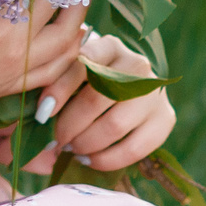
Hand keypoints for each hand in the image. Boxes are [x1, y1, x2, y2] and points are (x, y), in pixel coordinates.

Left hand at [32, 31, 176, 173]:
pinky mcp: (165, 119)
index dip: (59, 91)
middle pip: (97, 99)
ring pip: (115, 125)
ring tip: (72, 148)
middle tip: (57, 139)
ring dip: (86, 143)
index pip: (83, 65)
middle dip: (70, 125)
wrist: (129, 88)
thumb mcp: (71, 74)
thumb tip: (40, 126)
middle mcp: (137, 65)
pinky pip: (134, 149)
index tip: (43, 113)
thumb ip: (54, 89)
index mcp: (110, 46)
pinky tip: (90, 159)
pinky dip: (106, 159)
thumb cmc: (88, 82)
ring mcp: (155, 92)